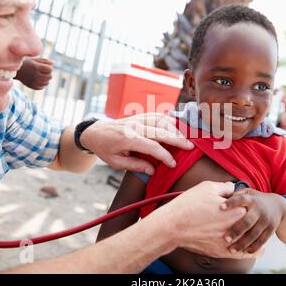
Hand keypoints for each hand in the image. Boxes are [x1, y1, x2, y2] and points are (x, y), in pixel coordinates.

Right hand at [16, 58, 52, 89]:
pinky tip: (37, 80)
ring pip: (47, 82)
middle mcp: (35, 75)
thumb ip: (45, 61)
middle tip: (43, 71)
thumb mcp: (35, 60)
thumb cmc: (28, 64)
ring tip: (40, 75)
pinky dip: (42, 84)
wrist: (17, 72)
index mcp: (36, 67)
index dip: (49, 68)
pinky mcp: (33, 87)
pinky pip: (42, 87)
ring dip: (46, 79)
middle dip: (48, 74)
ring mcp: (34, 82)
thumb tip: (53, 64)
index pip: (50, 69)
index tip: (45, 67)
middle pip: (50, 76)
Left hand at [79, 113, 193, 174]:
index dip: (165, 156)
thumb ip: (134, 165)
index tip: (173, 164)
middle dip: (177, 139)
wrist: (95, 132)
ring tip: (185, 138)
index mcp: (127, 139)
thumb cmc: (105, 149)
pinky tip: (176, 128)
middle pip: (161, 130)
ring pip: (162, 120)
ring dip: (175, 128)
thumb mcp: (115, 162)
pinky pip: (158, 115)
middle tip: (190, 147)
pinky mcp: (140, 116)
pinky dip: (169, 121)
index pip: (152, 146)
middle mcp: (134, 126)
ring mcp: (138, 119)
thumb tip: (152, 170)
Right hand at [156, 181, 256, 258]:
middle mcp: (236, 229)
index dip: (245, 203)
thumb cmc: (189, 205)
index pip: (251, 207)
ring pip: (248, 241)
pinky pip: (240, 254)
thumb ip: (225, 187)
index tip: (241, 201)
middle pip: (251, 225)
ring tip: (259, 236)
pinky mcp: (220, 252)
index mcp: (237, 212)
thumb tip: (233, 188)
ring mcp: (228, 243)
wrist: (172, 226)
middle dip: (251, 221)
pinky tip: (257, 252)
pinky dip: (249, 253)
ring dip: (253, 238)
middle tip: (249, 216)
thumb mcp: (208, 187)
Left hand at [222, 188, 284, 254]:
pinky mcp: (270, 230)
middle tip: (225, 238)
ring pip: (254, 234)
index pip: (241, 200)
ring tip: (231, 250)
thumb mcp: (248, 193)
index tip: (221, 207)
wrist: (278, 207)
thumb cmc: (255, 200)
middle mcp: (259, 210)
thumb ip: (235, 194)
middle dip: (236, 230)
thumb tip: (218, 196)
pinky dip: (254, 247)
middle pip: (247, 221)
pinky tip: (245, 251)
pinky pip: (262, 240)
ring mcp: (266, 221)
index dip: (231, 203)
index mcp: (252, 200)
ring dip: (243, 243)